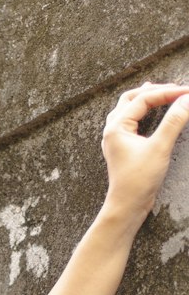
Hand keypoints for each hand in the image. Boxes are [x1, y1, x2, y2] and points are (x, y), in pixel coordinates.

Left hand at [101, 80, 188, 222]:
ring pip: (127, 109)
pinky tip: (148, 112)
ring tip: (158, 90)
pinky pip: (128, 121)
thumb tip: (188, 99)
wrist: (127, 206)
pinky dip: (140, 111)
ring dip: (144, 99)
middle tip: (176, 88)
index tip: (188, 91)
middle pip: (131, 99)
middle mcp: (112, 130)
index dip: (168, 92)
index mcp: (117, 127)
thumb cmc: (138, 181)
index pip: (144, 99)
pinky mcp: (122, 148)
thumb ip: (174, 121)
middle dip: (154, 91)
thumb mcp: (160, 148)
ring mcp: (115, 139)